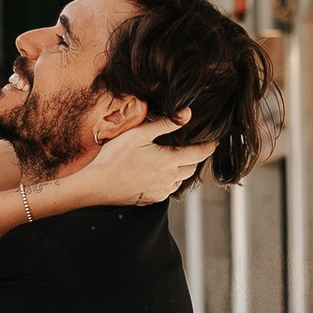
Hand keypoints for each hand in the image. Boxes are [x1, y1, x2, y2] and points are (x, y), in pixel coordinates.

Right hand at [76, 111, 203, 207]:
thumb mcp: (139, 134)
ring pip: (181, 180)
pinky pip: (168, 189)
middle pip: (192, 168)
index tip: (215, 142)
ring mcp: (161, 191)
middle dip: (196, 158)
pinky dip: (170, 180)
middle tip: (196, 148)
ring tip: (177, 159)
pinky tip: (160, 173)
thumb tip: (187, 113)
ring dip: (183, 170)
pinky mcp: (151, 199)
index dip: (209, 147)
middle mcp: (169, 179)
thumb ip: (165, 124)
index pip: (198, 154)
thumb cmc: (114, 158)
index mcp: (169, 161)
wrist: (96, 186)